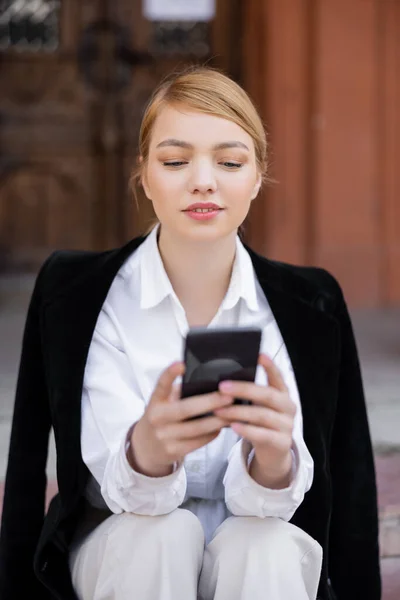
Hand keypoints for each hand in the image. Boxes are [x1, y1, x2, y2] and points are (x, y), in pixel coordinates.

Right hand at [129, 361, 232, 476]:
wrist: (146, 448)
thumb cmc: (161, 418)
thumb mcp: (162, 403)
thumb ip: (178, 394)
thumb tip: (209, 384)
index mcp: (155, 401)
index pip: (161, 385)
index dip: (170, 374)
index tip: (181, 364)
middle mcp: (157, 418)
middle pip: (186, 409)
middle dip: (210, 402)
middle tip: (229, 396)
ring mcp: (165, 436)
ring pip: (197, 428)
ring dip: (218, 420)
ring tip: (233, 412)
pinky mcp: (174, 451)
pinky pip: (199, 441)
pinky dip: (213, 433)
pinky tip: (221, 426)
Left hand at [214, 353, 295, 488]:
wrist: (273, 453)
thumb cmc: (260, 423)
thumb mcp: (258, 406)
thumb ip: (249, 394)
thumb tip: (222, 381)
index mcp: (283, 394)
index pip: (278, 377)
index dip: (270, 366)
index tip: (259, 355)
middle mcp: (288, 407)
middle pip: (267, 395)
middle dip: (243, 389)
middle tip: (222, 386)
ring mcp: (287, 426)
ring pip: (262, 415)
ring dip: (238, 412)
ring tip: (218, 410)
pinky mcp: (282, 443)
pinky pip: (262, 435)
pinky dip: (246, 429)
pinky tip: (232, 426)